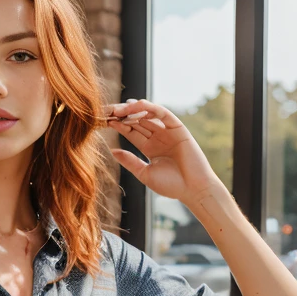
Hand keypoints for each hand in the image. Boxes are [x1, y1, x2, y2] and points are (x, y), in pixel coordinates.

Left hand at [105, 98, 223, 204]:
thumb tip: (112, 151)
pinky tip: (137, 106)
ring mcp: (168, 131)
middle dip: (123, 115)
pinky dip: (150, 108)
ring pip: (148, 115)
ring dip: (134, 110)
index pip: (131, 132)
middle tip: (108, 110)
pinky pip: (163, 114)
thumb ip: (130, 161)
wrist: (192, 189)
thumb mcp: (144, 173)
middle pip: (137, 121)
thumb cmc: (170, 185)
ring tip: (119, 109)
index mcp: (149, 148)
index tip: (104, 121)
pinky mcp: (178, 127)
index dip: (118, 125)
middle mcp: (158, 137)